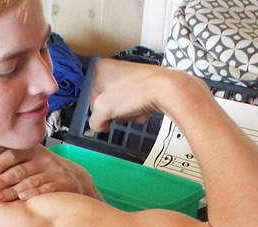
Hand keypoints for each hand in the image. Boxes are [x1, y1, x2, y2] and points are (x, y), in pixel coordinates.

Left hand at [0, 146, 100, 200]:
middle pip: (18, 170)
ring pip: (30, 180)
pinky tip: (22, 198)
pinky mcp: (65, 183)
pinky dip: (34, 193)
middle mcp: (43, 159)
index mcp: (32, 151)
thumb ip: (10, 167)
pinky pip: (47, 188)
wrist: (75, 181)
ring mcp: (55, 170)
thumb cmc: (43, 175)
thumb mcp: (29, 164)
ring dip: (13, 190)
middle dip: (0, 181)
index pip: (12, 155)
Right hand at [86, 59, 201, 133]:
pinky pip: (135, 103)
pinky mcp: (145, 84)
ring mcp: (132, 76)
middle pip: (108, 102)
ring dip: (128, 114)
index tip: (104, 121)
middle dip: (116, 113)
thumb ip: (95, 120)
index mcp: (101, 69)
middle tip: (122, 114)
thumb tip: (98, 126)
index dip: (98, 112)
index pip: (90, 97)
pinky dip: (139, 111)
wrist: (166, 90)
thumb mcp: (104, 109)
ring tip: (136, 112)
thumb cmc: (136, 92)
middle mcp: (116, 69)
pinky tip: (145, 111)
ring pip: (122, 105)